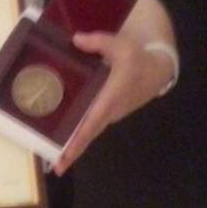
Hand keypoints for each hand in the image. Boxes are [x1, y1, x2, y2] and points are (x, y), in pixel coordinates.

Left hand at [54, 31, 172, 175]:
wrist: (156, 70)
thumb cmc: (138, 60)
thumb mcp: (122, 46)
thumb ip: (99, 42)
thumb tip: (76, 40)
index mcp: (111, 99)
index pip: (91, 123)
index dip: (78, 140)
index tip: (65, 156)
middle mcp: (108, 111)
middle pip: (87, 135)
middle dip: (72, 152)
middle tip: (55, 168)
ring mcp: (106, 114)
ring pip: (87, 131)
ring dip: (71, 143)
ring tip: (51, 154)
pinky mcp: (105, 112)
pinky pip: (88, 124)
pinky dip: (76, 132)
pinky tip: (60, 134)